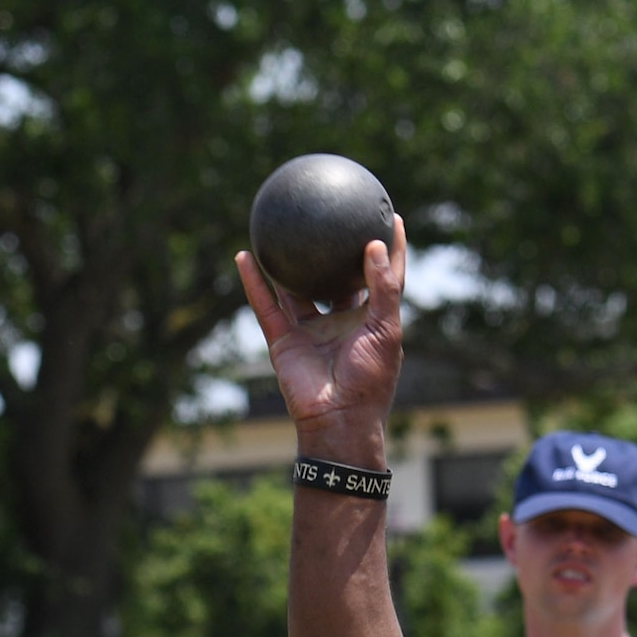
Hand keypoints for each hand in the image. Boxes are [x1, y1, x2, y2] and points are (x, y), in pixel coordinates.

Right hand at [234, 216, 406, 443]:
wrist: (338, 420)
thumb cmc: (370, 381)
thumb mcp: (386, 332)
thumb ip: (383, 289)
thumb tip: (377, 244)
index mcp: (370, 322)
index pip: (383, 278)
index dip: (389, 250)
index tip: (392, 216)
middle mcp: (340, 323)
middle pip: (337, 280)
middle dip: (334, 252)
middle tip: (331, 215)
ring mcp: (311, 331)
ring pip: (295, 289)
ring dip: (287, 264)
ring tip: (281, 228)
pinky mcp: (285, 341)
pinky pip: (266, 306)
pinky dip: (254, 282)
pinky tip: (245, 255)